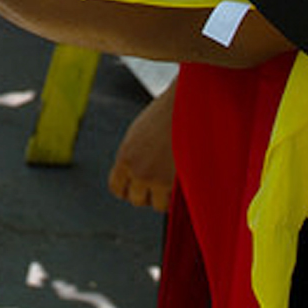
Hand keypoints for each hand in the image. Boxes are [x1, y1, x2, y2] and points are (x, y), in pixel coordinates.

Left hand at [109, 85, 177, 211]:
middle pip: (136, 200)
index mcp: (126, 156)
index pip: (117, 188)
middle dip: (148, 194)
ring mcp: (160, 179)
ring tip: (175, 180)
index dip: (128, 189)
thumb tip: (135, 174)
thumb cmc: (169, 112)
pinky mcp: (180, 183)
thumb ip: (134, 155)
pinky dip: (180, 196)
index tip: (138, 185)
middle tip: (161, 181)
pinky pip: (176, 202)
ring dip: (166, 197)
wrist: (191, 102)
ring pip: (158, 205)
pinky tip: (186, 181)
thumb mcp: (140, 132)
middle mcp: (139, 171)